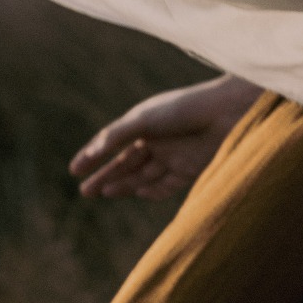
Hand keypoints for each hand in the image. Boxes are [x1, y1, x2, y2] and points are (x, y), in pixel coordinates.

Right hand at [69, 75, 263, 199]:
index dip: (93, 156)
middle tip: (84, 192)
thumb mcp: (145, 119)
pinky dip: (152, 191)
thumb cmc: (185, 109)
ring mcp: (174, 155)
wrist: (228, 113)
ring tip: (103, 193)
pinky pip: (166, 184)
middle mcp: (158, 139)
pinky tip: (138, 192)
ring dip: (124, 185)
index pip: (113, 142)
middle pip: (126, 163)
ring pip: (143, 175)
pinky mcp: (191, 169)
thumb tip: (93, 151)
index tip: (74, 170)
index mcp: (145, 122)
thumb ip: (118, 135)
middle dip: (105, 177)